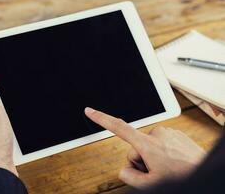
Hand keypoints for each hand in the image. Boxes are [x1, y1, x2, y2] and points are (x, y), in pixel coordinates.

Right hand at [85, 107, 205, 188]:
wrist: (206, 173)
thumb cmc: (182, 178)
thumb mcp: (150, 185)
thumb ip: (129, 177)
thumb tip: (124, 168)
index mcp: (148, 144)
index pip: (118, 128)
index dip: (101, 119)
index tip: (90, 111)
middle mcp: (157, 134)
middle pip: (135, 147)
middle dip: (141, 161)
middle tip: (154, 172)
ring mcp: (168, 133)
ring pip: (148, 145)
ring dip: (153, 157)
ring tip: (167, 168)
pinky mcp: (176, 134)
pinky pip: (161, 142)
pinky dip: (163, 152)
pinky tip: (173, 162)